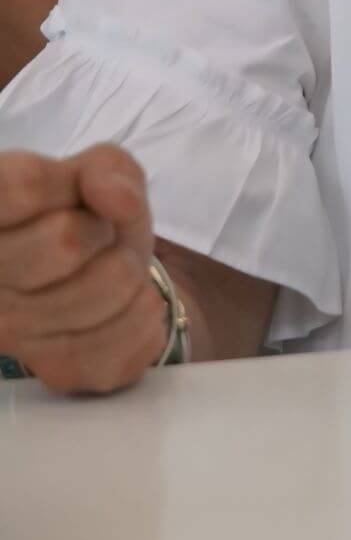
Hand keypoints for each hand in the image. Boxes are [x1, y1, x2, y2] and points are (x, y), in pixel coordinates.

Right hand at [0, 146, 166, 393]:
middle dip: (105, 228)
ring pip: (112, 282)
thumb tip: (117, 198)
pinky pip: (134, 331)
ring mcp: (12, 333)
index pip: (23, 189)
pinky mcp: (57, 371)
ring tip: (109, 265)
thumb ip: (106, 168)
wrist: (99, 275)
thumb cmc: (89, 213)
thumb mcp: (99, 169)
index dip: (69, 182)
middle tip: (97, 233)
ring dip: (132, 266)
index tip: (75, 188)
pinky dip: (148, 308)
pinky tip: (124, 303)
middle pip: (68, 240)